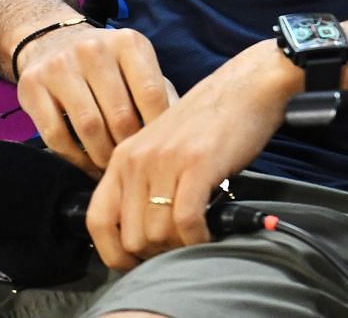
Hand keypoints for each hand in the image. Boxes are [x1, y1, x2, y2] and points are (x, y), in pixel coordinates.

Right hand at [13, 23, 176, 179]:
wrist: (51, 39)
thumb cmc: (106, 61)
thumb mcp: (135, 61)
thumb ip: (157, 90)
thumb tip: (177, 129)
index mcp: (128, 43)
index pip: (151, 92)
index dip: (157, 126)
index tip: (159, 146)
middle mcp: (94, 50)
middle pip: (120, 114)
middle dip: (129, 145)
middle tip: (133, 163)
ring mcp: (60, 67)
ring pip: (88, 127)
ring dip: (102, 155)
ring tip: (110, 166)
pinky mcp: (32, 87)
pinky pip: (56, 134)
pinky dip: (74, 156)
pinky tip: (85, 162)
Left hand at [84, 41, 301, 269]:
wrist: (249, 84)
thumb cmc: (213, 118)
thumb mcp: (163, 146)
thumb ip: (145, 180)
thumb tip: (142, 230)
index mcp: (124, 156)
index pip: (97, 221)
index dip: (113, 253)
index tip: (135, 263)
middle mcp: (138, 159)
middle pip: (131, 236)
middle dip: (157, 252)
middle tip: (180, 245)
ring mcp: (167, 161)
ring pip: (157, 233)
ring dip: (180, 247)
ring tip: (198, 236)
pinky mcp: (198, 164)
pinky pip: (186, 221)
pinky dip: (197, 238)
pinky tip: (210, 233)